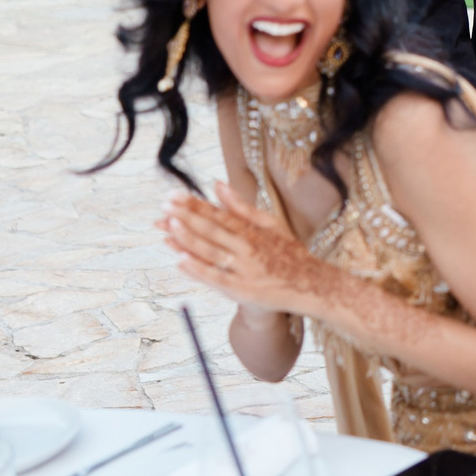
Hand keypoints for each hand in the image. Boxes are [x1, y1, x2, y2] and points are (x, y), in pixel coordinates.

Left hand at [160, 185, 335, 314]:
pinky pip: (216, 278)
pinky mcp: (242, 290)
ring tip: (168, 226)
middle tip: (164, 206)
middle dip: (186, 217)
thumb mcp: (271, 224)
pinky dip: (198, 270)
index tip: (173, 196)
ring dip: (188, 239)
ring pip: (211, 251)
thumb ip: (242, 206)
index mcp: (252, 229)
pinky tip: (181, 261)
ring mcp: (244, 268)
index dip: (194, 205)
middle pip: (211, 230)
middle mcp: (247, 246)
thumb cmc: (290, 253)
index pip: (218, 214)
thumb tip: (218, 184)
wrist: (312, 285)